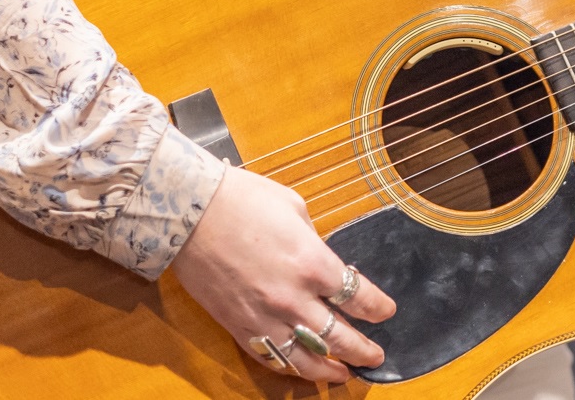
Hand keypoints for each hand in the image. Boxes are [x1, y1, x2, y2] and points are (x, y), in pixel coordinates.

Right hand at [171, 167, 396, 383]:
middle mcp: (294, 298)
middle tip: (376, 355)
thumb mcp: (295, 208)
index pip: (359, 297)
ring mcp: (265, 317)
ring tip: (346, 374)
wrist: (189, 212)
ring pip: (307, 359)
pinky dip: (292, 368)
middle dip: (363, 349)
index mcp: (314, 263)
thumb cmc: (242, 200)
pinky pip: (271, 357)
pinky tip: (303, 369)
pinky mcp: (239, 326)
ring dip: (331, 370)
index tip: (386, 311)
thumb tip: (322, 258)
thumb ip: (314, 240)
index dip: (378, 308)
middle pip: (340, 337)